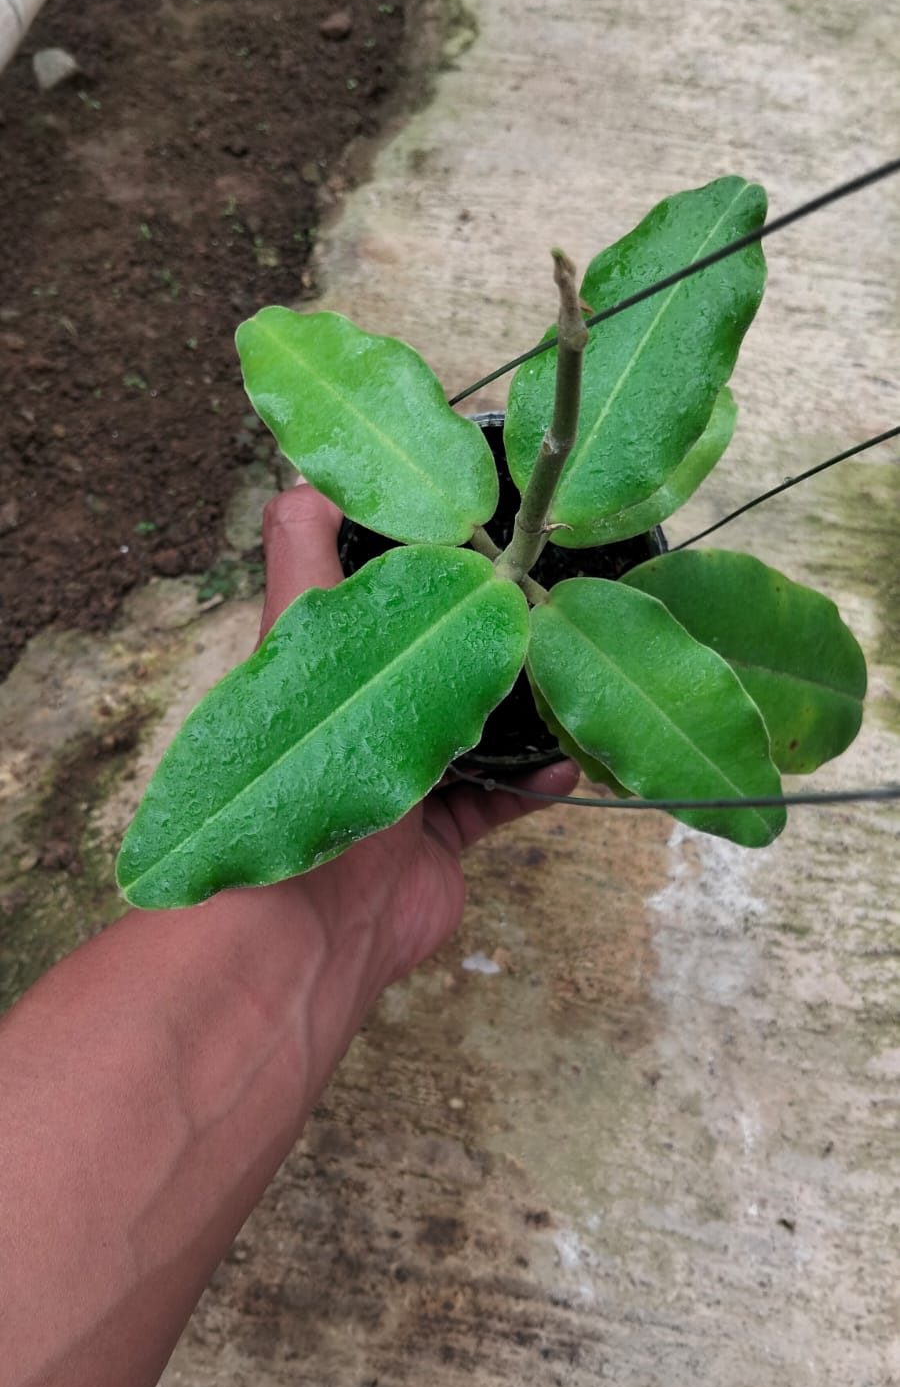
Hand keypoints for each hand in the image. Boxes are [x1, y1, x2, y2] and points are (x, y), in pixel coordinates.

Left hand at [256, 482, 578, 1000]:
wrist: (320, 918)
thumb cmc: (309, 771)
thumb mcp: (301, 636)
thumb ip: (302, 553)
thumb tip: (310, 468)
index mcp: (332, 667)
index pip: (380, 598)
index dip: (423, 566)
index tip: (485, 529)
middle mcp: (366, 718)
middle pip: (438, 661)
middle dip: (491, 635)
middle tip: (553, 598)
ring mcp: (408, 781)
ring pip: (482, 730)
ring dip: (530, 708)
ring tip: (579, 667)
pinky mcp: (445, 838)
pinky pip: (506, 799)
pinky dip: (541, 782)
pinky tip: (576, 759)